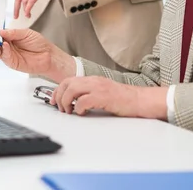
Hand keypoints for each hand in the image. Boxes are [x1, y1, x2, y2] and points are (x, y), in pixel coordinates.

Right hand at [0, 29, 75, 81]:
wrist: (48, 55)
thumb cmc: (39, 43)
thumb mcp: (26, 33)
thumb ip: (14, 33)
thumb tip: (1, 31)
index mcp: (10, 37)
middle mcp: (8, 46)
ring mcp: (9, 54)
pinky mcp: (12, 62)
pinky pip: (5, 57)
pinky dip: (3, 51)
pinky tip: (5, 45)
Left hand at [51, 76, 168, 118]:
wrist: (139, 100)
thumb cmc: (122, 99)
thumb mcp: (102, 92)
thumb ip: (88, 94)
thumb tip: (72, 102)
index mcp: (92, 79)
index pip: (68, 80)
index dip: (58, 91)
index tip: (53, 100)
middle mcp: (93, 80)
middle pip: (67, 83)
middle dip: (59, 96)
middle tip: (60, 108)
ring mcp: (98, 87)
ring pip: (72, 89)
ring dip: (66, 102)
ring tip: (69, 111)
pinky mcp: (103, 96)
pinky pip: (84, 100)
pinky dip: (78, 108)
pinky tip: (81, 113)